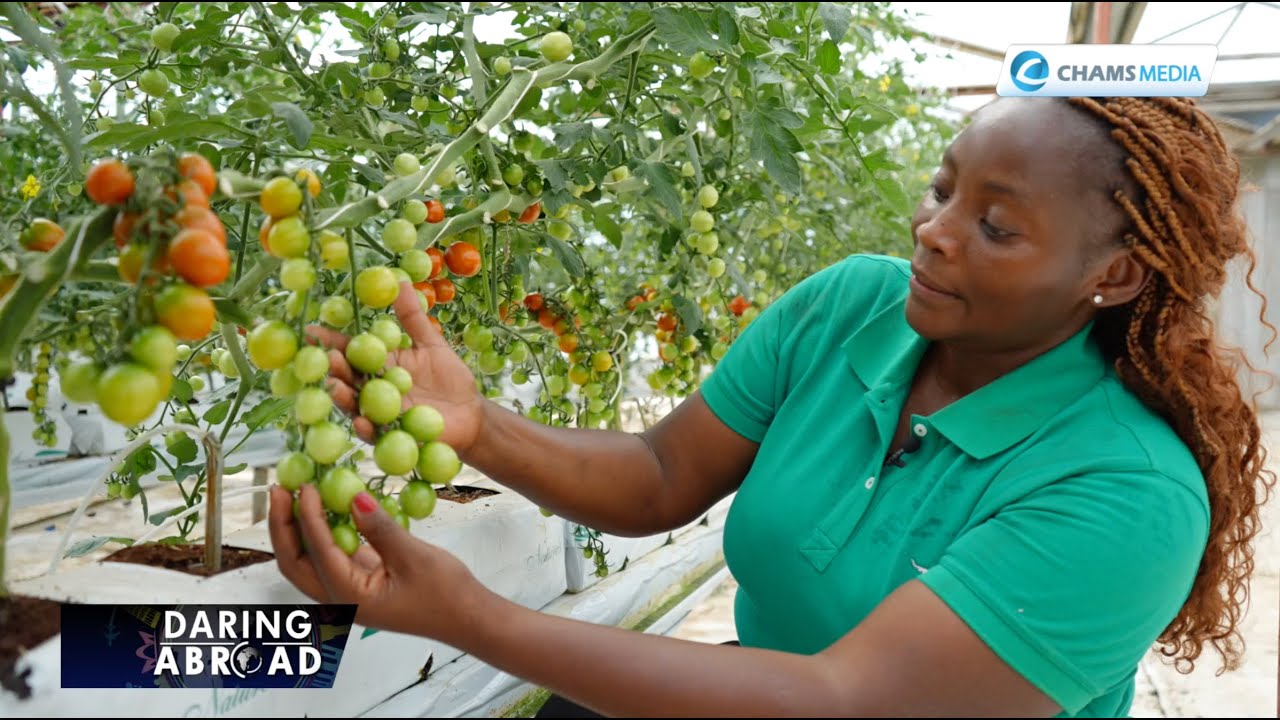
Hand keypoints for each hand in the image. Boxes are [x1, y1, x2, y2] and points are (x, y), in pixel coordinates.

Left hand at [267, 483, 485, 641]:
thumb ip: (379, 527)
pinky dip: (319, 533)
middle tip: (279, 489)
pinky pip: (327, 558)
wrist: (466, 617)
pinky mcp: (357, 584)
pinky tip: (323, 508)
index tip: (304, 485)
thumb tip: (354, 497)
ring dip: (296, 529)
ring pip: (305, 562)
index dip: (307, 516)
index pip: (318, 551)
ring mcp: (346, 594)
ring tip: (291, 495)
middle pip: (294, 563)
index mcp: (349, 598)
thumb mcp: (414, 556)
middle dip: (282, 526)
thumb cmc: (445, 593)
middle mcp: (339, 600)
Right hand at [307, 281, 485, 453]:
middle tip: (327, 357)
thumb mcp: (432, 344)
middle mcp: (374, 389)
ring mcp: (381, 413)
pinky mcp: (392, 435)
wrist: (471, 414)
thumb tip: (400, 281)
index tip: (310, 330)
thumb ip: (412, 318)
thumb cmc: (450, 378)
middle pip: (347, 378)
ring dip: (342, 397)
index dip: (330, 342)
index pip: (350, 351)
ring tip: (336, 386)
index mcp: (380, 364)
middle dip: (334, 368)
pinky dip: (367, 427)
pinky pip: (375, 433)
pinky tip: (361, 420)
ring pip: (354, 405)